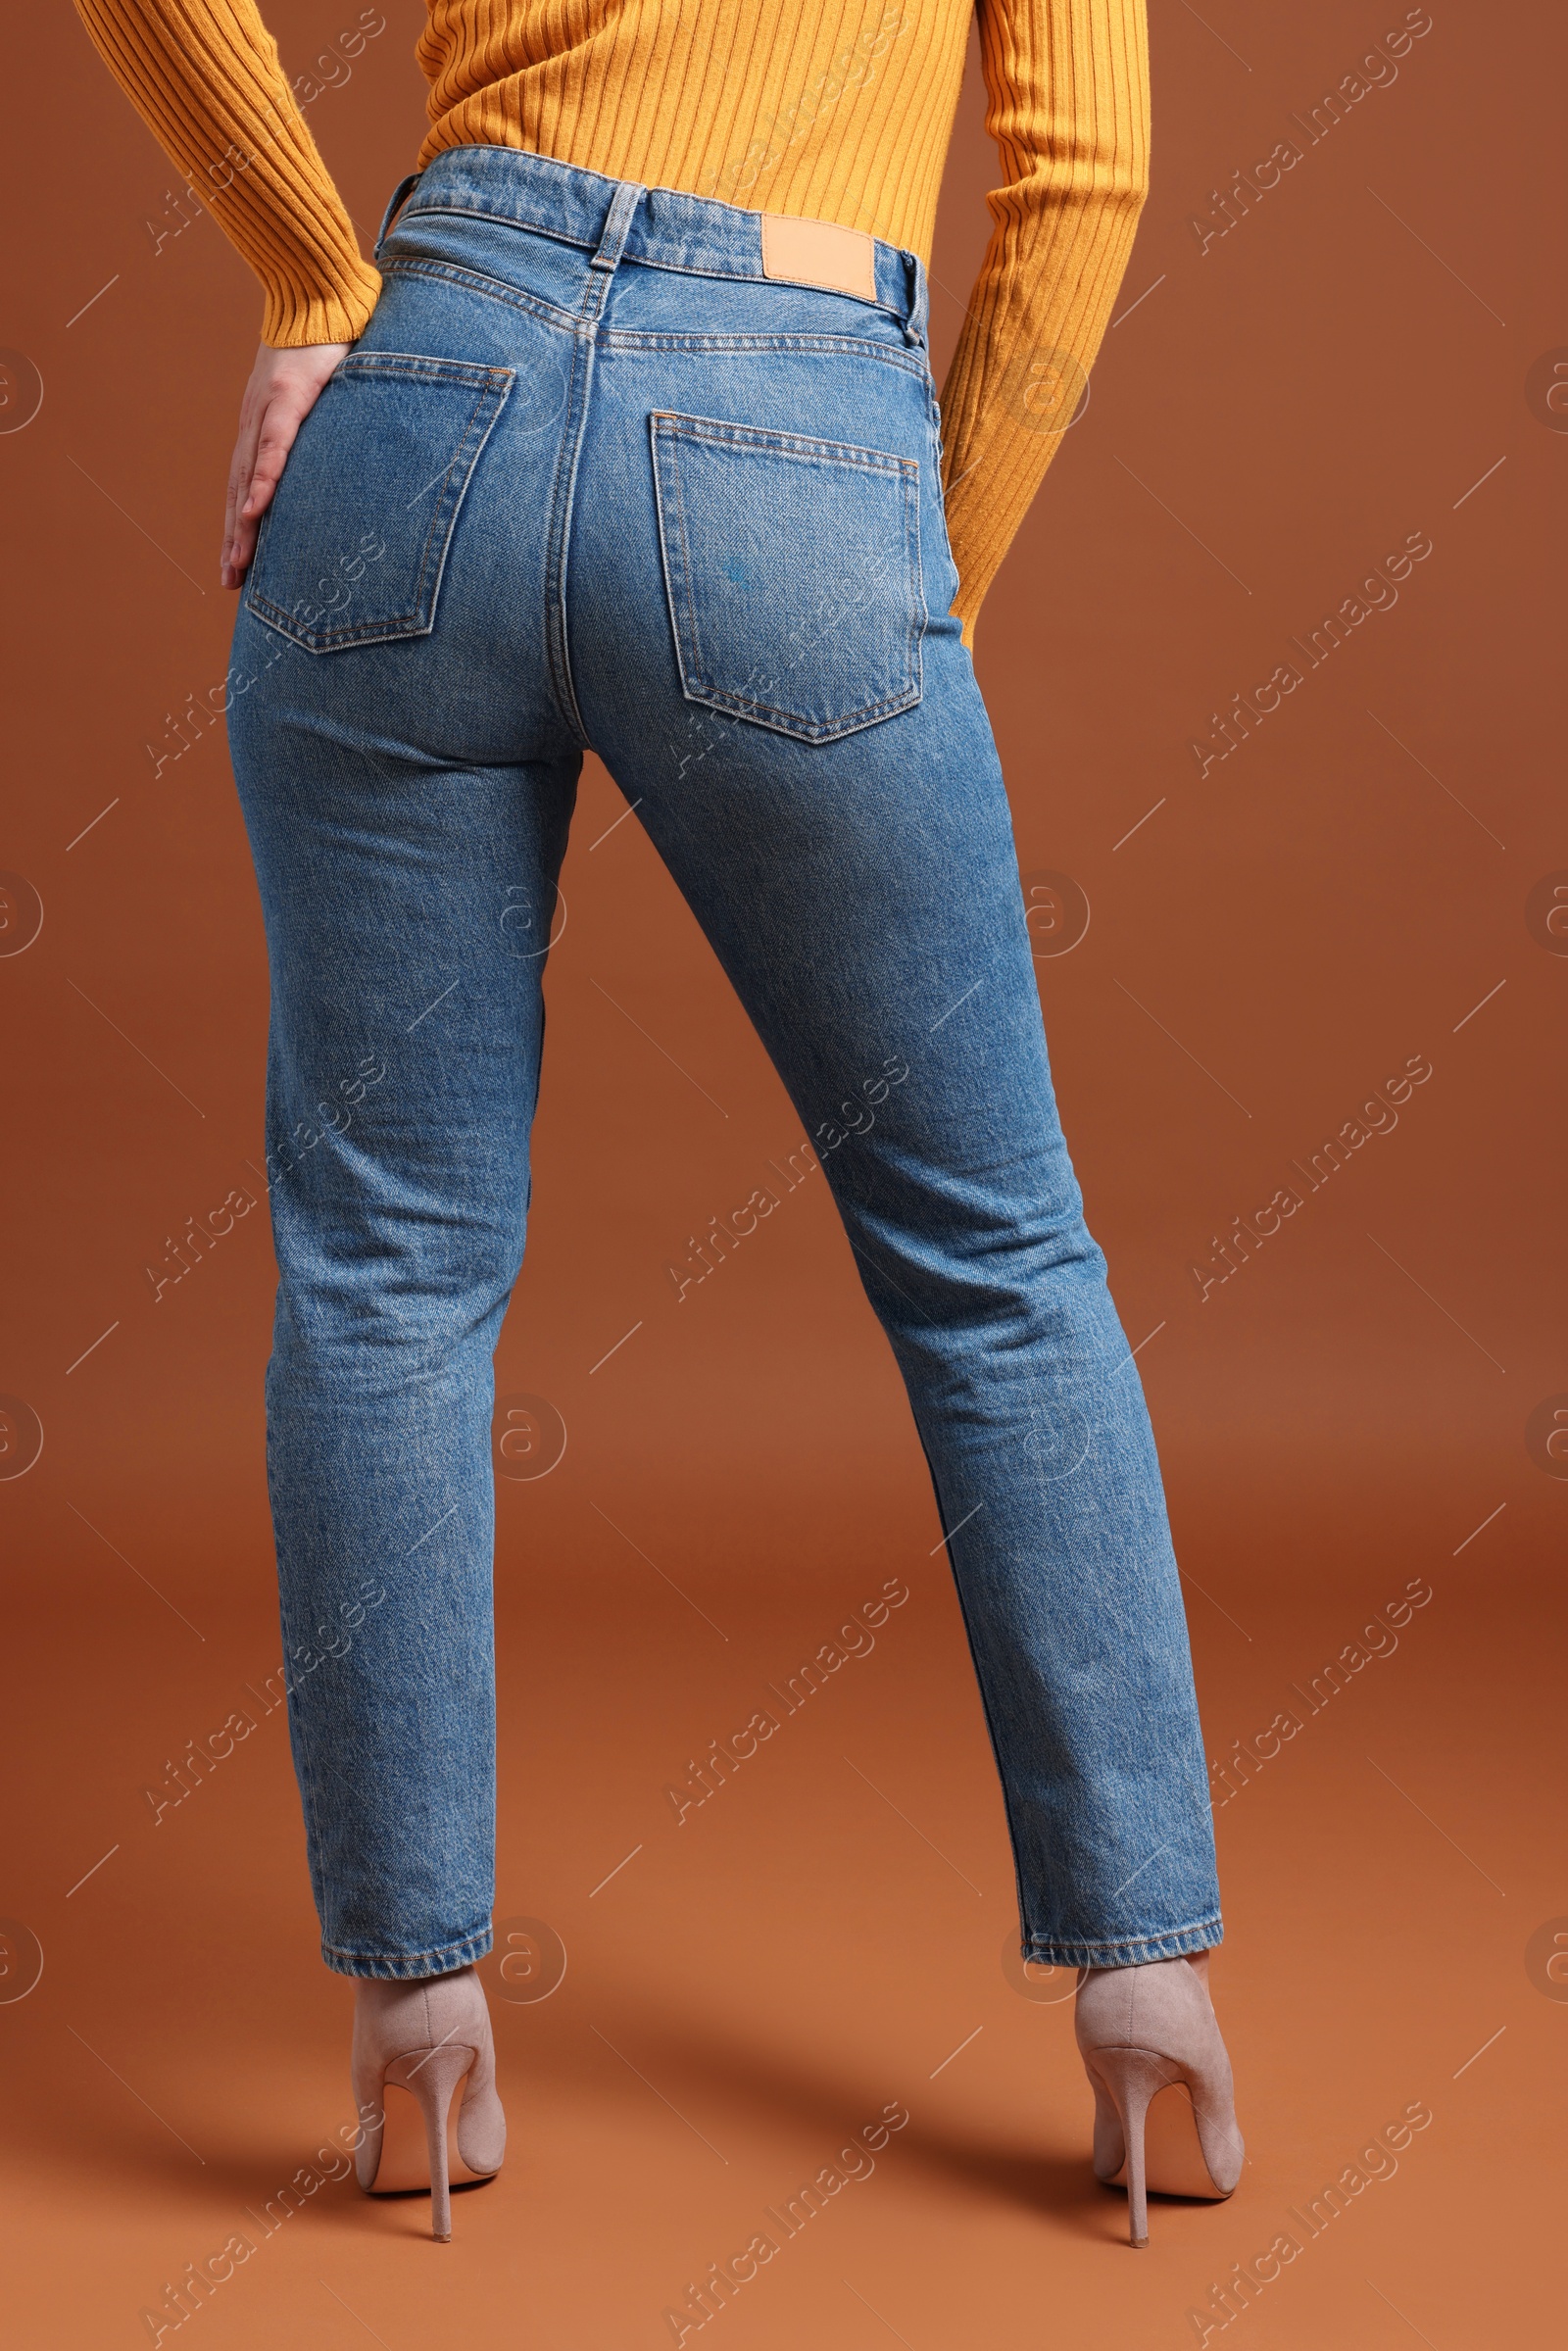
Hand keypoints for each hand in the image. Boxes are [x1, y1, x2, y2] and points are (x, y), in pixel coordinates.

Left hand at [221, 340, 349, 588]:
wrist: (321, 293)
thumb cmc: (328, 342)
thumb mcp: (325, 395)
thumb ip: (326, 425)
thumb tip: (345, 455)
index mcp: (264, 424)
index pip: (246, 482)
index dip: (241, 523)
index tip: (240, 562)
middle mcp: (257, 422)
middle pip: (239, 491)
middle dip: (234, 539)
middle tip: (230, 582)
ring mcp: (267, 411)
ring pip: (248, 478)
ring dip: (241, 524)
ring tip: (238, 564)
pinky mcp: (286, 400)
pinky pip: (273, 448)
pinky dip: (263, 480)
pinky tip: (254, 509)